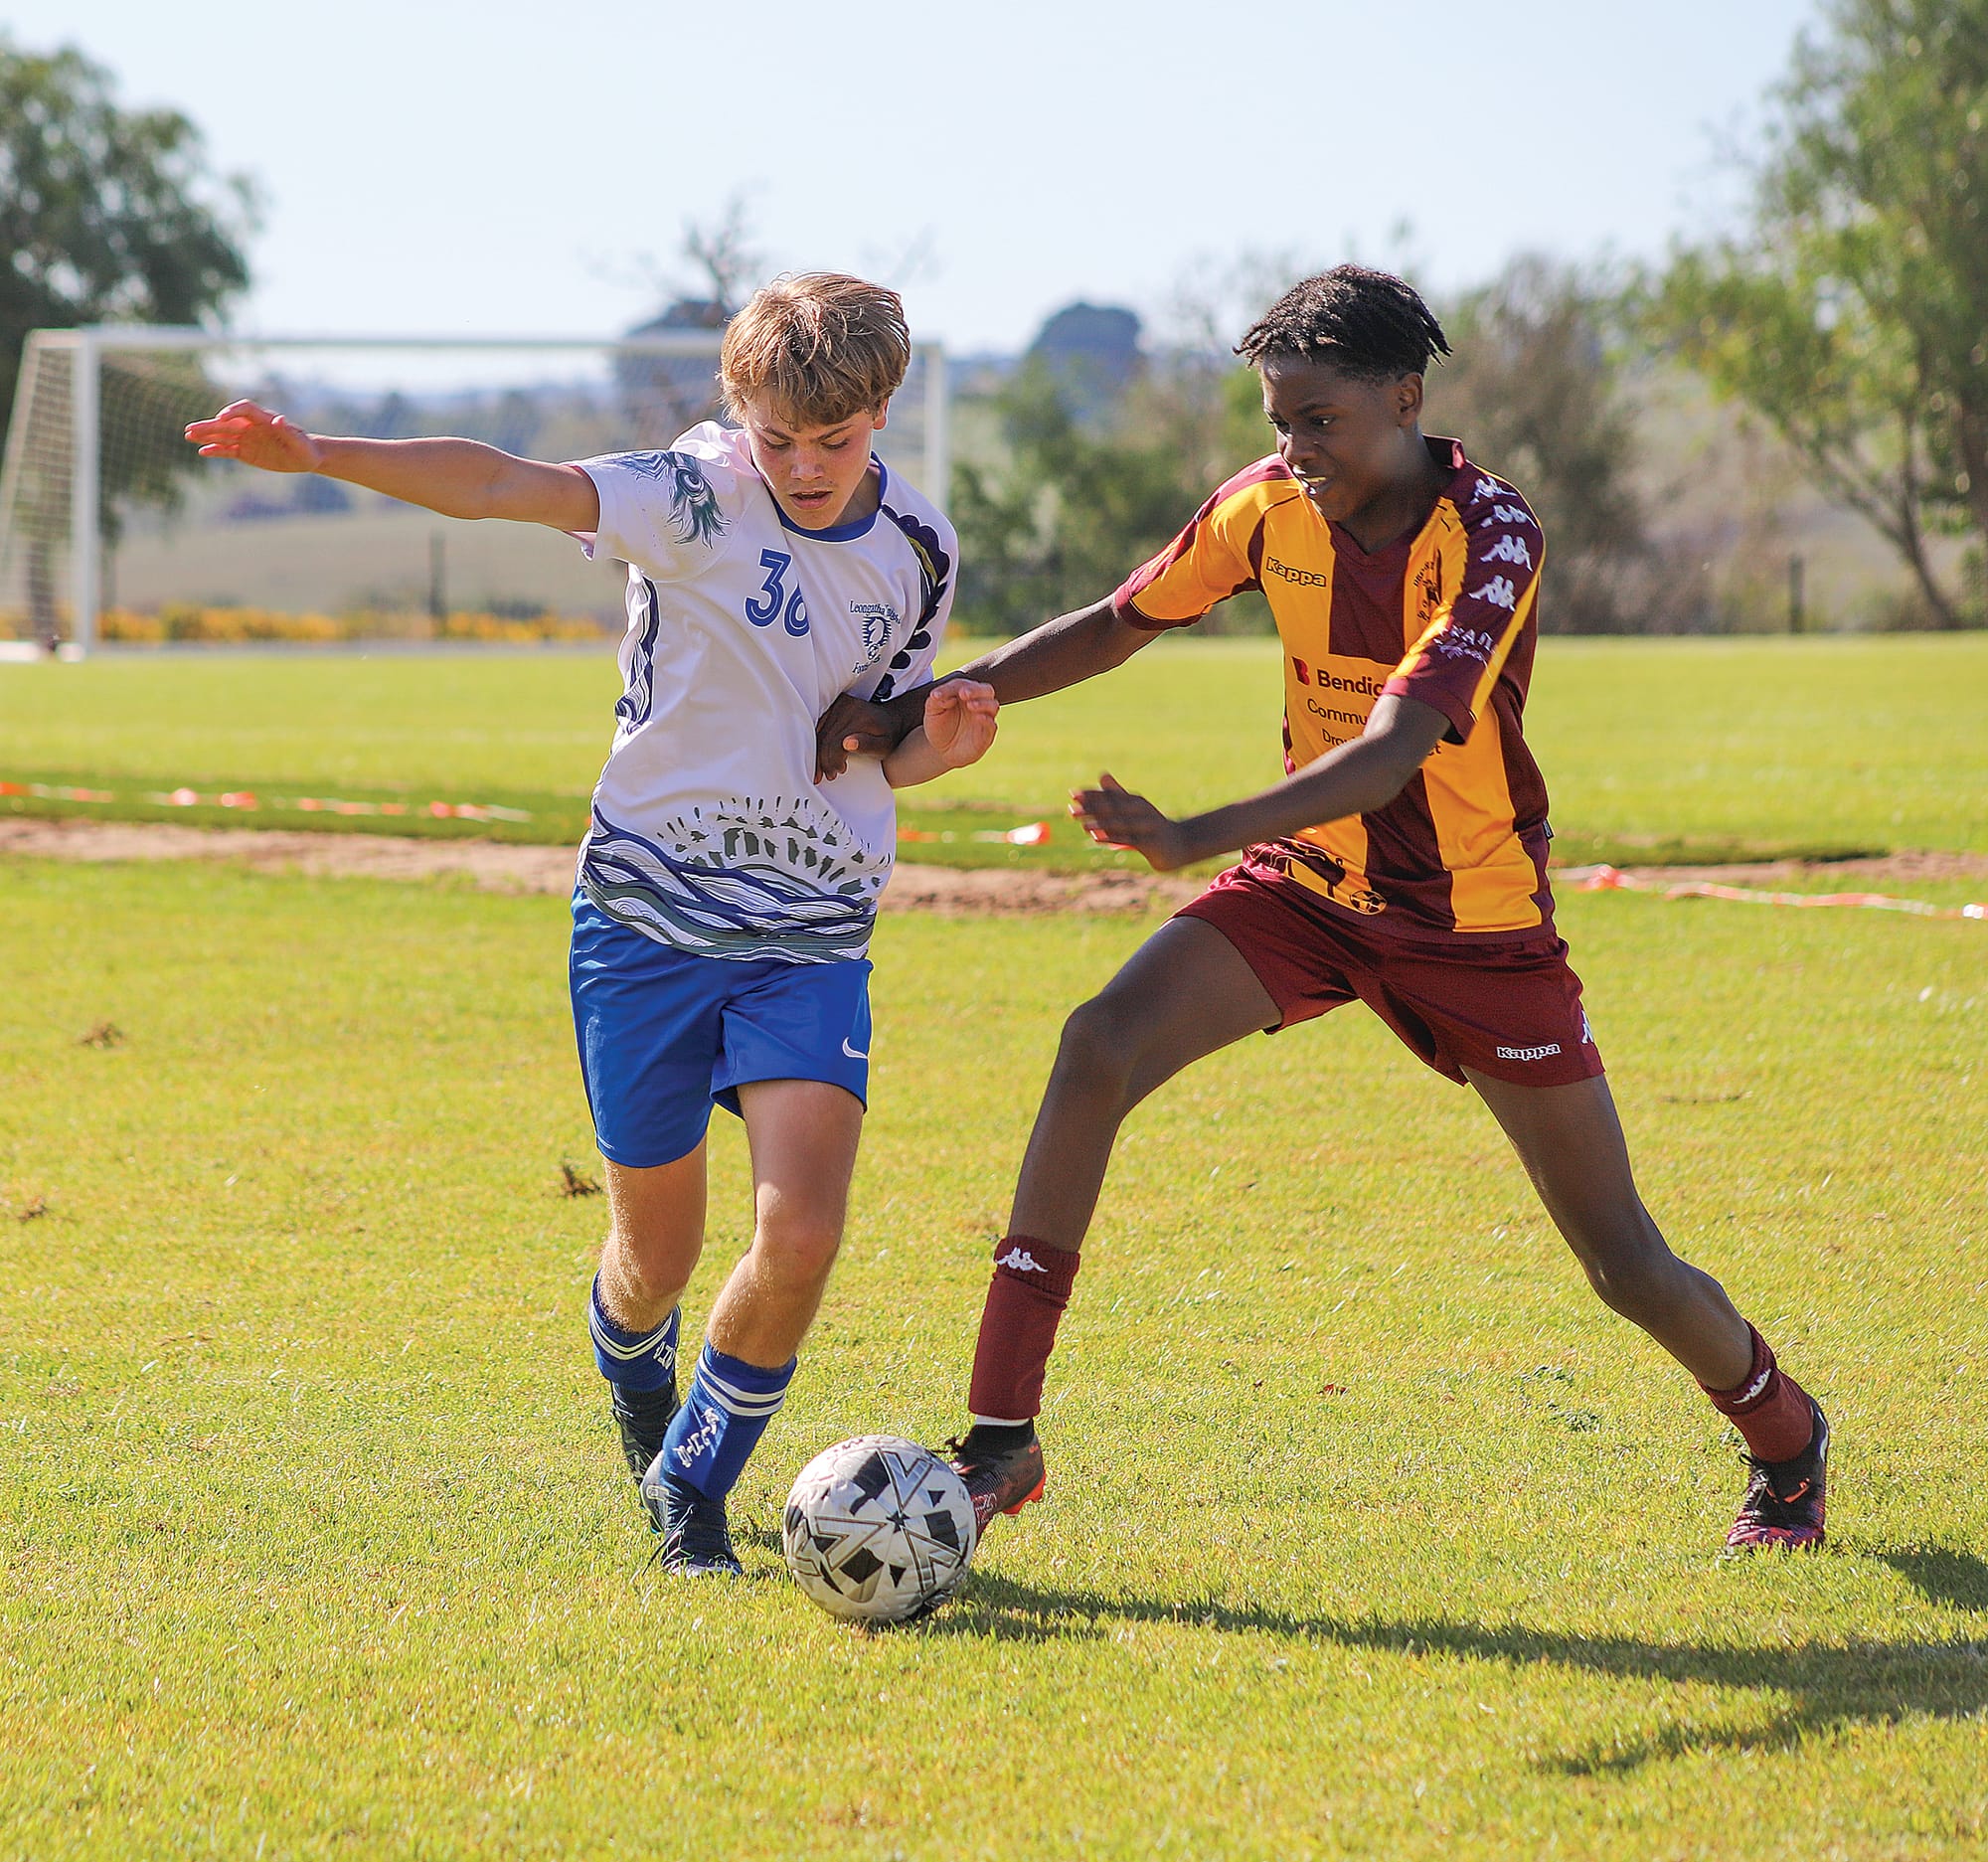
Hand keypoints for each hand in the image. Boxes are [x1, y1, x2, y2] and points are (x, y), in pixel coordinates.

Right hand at [183, 400, 322, 473]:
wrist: (306, 457)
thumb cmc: (305, 448)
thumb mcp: (299, 442)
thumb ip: (287, 431)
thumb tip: (278, 418)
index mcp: (264, 419)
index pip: (244, 410)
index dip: (231, 411)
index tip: (221, 418)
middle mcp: (252, 427)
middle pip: (226, 423)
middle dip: (209, 425)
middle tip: (190, 429)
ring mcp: (247, 439)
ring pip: (223, 435)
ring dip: (206, 436)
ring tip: (188, 436)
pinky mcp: (246, 452)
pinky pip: (227, 450)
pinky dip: (216, 450)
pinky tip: (202, 452)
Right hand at [815, 693, 898, 780]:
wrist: (892, 717)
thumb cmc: (889, 736)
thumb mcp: (885, 746)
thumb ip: (868, 745)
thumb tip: (846, 744)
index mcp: (860, 718)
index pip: (836, 742)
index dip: (833, 760)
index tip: (838, 772)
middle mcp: (847, 707)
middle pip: (826, 738)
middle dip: (825, 760)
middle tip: (830, 775)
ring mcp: (840, 704)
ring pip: (820, 732)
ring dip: (819, 753)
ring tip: (823, 770)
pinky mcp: (835, 704)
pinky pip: (820, 725)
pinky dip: (818, 741)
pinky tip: (821, 754)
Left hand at [921, 679, 997, 769]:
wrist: (942, 751)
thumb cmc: (939, 727)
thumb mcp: (932, 713)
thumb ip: (935, 701)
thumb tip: (938, 695)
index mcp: (964, 694)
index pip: (961, 685)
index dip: (950, 688)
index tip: (937, 695)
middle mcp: (977, 703)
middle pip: (985, 690)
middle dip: (975, 690)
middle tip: (963, 693)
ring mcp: (984, 718)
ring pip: (992, 705)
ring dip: (983, 703)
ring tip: (970, 705)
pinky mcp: (986, 735)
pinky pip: (992, 725)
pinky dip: (987, 720)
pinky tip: (978, 717)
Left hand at [1069, 772, 1191, 870]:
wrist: (1179, 845)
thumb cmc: (1151, 826)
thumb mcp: (1136, 808)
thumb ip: (1117, 794)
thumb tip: (1102, 775)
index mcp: (1136, 801)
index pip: (1111, 796)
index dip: (1092, 795)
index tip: (1073, 794)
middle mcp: (1142, 811)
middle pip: (1113, 808)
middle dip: (1091, 809)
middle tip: (1071, 809)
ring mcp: (1147, 826)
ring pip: (1119, 824)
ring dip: (1100, 824)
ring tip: (1082, 825)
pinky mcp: (1150, 842)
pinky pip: (1128, 840)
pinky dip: (1112, 838)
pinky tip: (1097, 838)